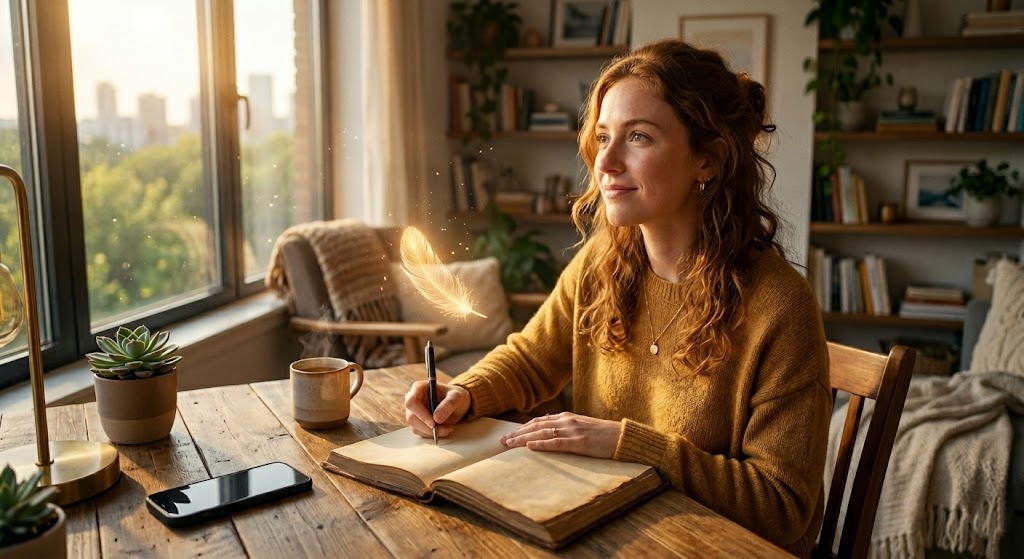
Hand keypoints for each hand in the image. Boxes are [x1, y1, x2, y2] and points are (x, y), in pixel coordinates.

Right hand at [404, 381, 470, 438]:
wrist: (457, 404)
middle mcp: (412, 399)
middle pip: (411, 417)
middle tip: (445, 430)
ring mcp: (413, 411)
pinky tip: (444, 429)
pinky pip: (420, 432)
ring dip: (431, 432)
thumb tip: (437, 419)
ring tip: (448, 429)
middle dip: (428, 427)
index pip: (411, 402)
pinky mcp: (417, 422)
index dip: (420, 414)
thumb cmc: (455, 396)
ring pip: (415, 427)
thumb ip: (448, 405)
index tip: (433, 423)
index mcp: (419, 388)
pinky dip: (432, 434)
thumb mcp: (456, 397)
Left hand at [499, 412, 621, 458]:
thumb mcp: (582, 429)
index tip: (508, 435)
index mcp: (567, 418)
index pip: (538, 422)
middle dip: (517, 434)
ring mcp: (573, 431)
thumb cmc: (603, 436)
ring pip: (542, 433)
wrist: (623, 437)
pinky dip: (542, 444)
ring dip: (523, 439)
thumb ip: (566, 430)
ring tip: (509, 444)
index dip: (522, 428)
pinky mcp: (580, 442)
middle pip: (536, 426)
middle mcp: (567, 421)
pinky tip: (530, 446)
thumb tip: (548, 434)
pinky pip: (557, 443)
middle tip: (501, 442)